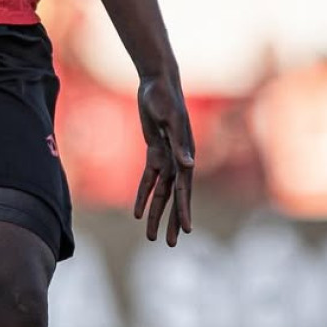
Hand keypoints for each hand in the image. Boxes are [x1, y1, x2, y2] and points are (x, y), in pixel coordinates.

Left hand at [134, 74, 194, 246]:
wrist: (157, 83)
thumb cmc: (165, 98)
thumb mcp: (171, 119)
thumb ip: (179, 142)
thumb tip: (188, 164)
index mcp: (185, 155)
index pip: (184, 189)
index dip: (183, 210)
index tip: (184, 231)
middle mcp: (178, 160)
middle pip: (174, 197)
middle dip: (171, 220)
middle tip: (167, 243)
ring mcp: (167, 157)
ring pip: (161, 192)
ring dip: (156, 213)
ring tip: (151, 235)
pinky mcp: (154, 152)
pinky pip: (149, 179)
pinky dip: (144, 194)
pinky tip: (138, 212)